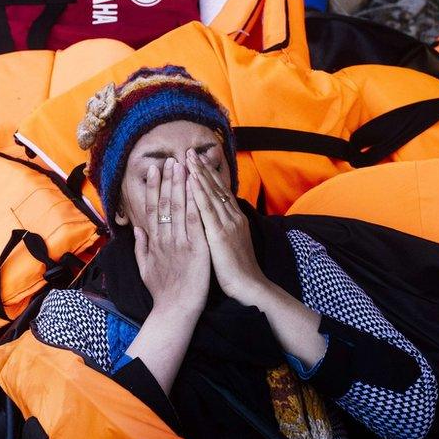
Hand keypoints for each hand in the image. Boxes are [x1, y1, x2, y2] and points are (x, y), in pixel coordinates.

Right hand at [134, 157, 211, 314]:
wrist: (175, 310)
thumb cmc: (163, 292)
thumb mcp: (145, 268)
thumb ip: (141, 247)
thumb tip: (137, 228)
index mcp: (153, 241)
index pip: (151, 208)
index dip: (152, 187)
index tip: (153, 170)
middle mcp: (164, 238)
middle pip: (164, 203)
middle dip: (167, 180)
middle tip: (169, 160)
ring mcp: (180, 242)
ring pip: (178, 208)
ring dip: (180, 185)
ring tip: (182, 166)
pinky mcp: (196, 248)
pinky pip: (195, 221)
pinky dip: (195, 203)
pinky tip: (196, 189)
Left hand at [186, 149, 268, 303]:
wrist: (249, 286)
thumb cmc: (237, 270)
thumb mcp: (230, 244)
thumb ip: (221, 229)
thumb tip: (213, 219)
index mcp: (233, 220)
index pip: (219, 192)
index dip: (208, 175)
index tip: (198, 160)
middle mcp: (231, 217)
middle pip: (215, 188)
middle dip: (202, 168)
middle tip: (190, 151)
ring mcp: (227, 224)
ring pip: (211, 194)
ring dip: (199, 174)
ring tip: (188, 158)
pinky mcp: (220, 234)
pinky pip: (207, 210)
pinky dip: (200, 193)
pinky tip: (192, 181)